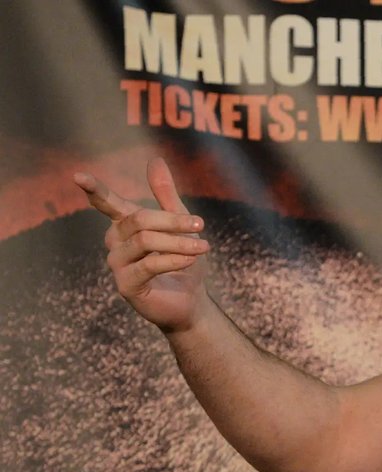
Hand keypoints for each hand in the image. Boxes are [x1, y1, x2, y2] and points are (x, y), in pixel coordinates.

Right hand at [74, 158, 210, 333]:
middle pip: (138, 220)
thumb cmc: (183, 261)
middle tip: (200, 225)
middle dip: (172, 221)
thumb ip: (166, 196)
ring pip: (145, 241)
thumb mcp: (180, 225)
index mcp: (124, 225)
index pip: (107, 203)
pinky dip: (174, 259)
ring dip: (178, 242)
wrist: (191, 302)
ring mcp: (117, 264)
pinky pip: (149, 265)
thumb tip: (155, 160)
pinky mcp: (126, 285)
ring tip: (203, 247)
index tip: (78, 176)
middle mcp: (115, 242)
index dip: (95, 190)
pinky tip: (190, 260)